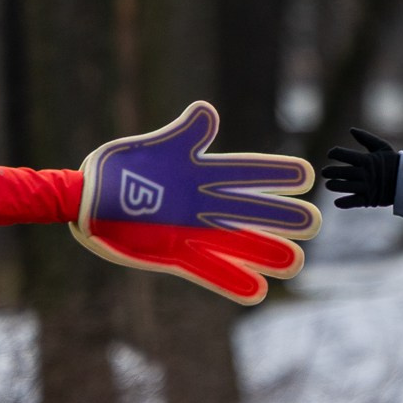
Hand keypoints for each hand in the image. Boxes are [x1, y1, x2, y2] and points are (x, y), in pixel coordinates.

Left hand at [74, 101, 322, 304]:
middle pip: (250, 210)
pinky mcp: (176, 255)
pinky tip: (258, 290)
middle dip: (280, 217)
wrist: (88, 202)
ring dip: (264, 252)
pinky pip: (209, 271)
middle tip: (313, 222)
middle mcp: (203, 203)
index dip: (274, 173)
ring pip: (237, 244)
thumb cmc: (117, 169)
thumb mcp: (151, 150)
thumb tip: (207, 113)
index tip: (306, 174)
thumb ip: (183, 136)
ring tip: (295, 263)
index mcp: (199, 172)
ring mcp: (192, 231)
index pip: (245, 171)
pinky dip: (232, 280)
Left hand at [319, 128, 399, 208]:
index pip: (345, 155)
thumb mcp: (382, 147)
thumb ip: (366, 138)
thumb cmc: (393, 162)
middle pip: (343, 172)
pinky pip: (355, 201)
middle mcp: (366, 173)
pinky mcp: (369, 199)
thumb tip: (351, 129)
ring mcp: (367, 187)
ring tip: (328, 185)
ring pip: (346, 186)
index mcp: (367, 160)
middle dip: (331, 172)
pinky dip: (345, 203)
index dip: (335, 153)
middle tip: (324, 172)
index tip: (331, 154)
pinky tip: (336, 202)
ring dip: (335, 186)